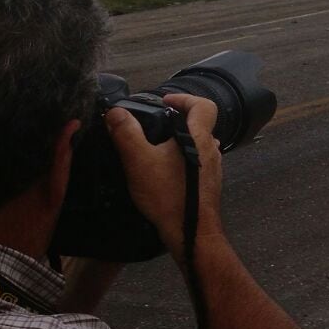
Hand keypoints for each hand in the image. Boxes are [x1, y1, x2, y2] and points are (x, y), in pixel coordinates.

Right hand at [106, 94, 225, 266]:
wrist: (190, 230)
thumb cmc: (167, 194)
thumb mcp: (138, 161)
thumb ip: (126, 133)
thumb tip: (115, 111)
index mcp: (199, 138)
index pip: (204, 105)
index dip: (185, 98)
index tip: (165, 101)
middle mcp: (211, 149)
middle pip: (200, 123)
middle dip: (177, 119)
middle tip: (154, 123)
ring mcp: (213, 167)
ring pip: (198, 143)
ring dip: (179, 139)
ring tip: (155, 146)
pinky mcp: (209, 182)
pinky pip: (197, 160)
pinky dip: (182, 157)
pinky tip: (164, 169)